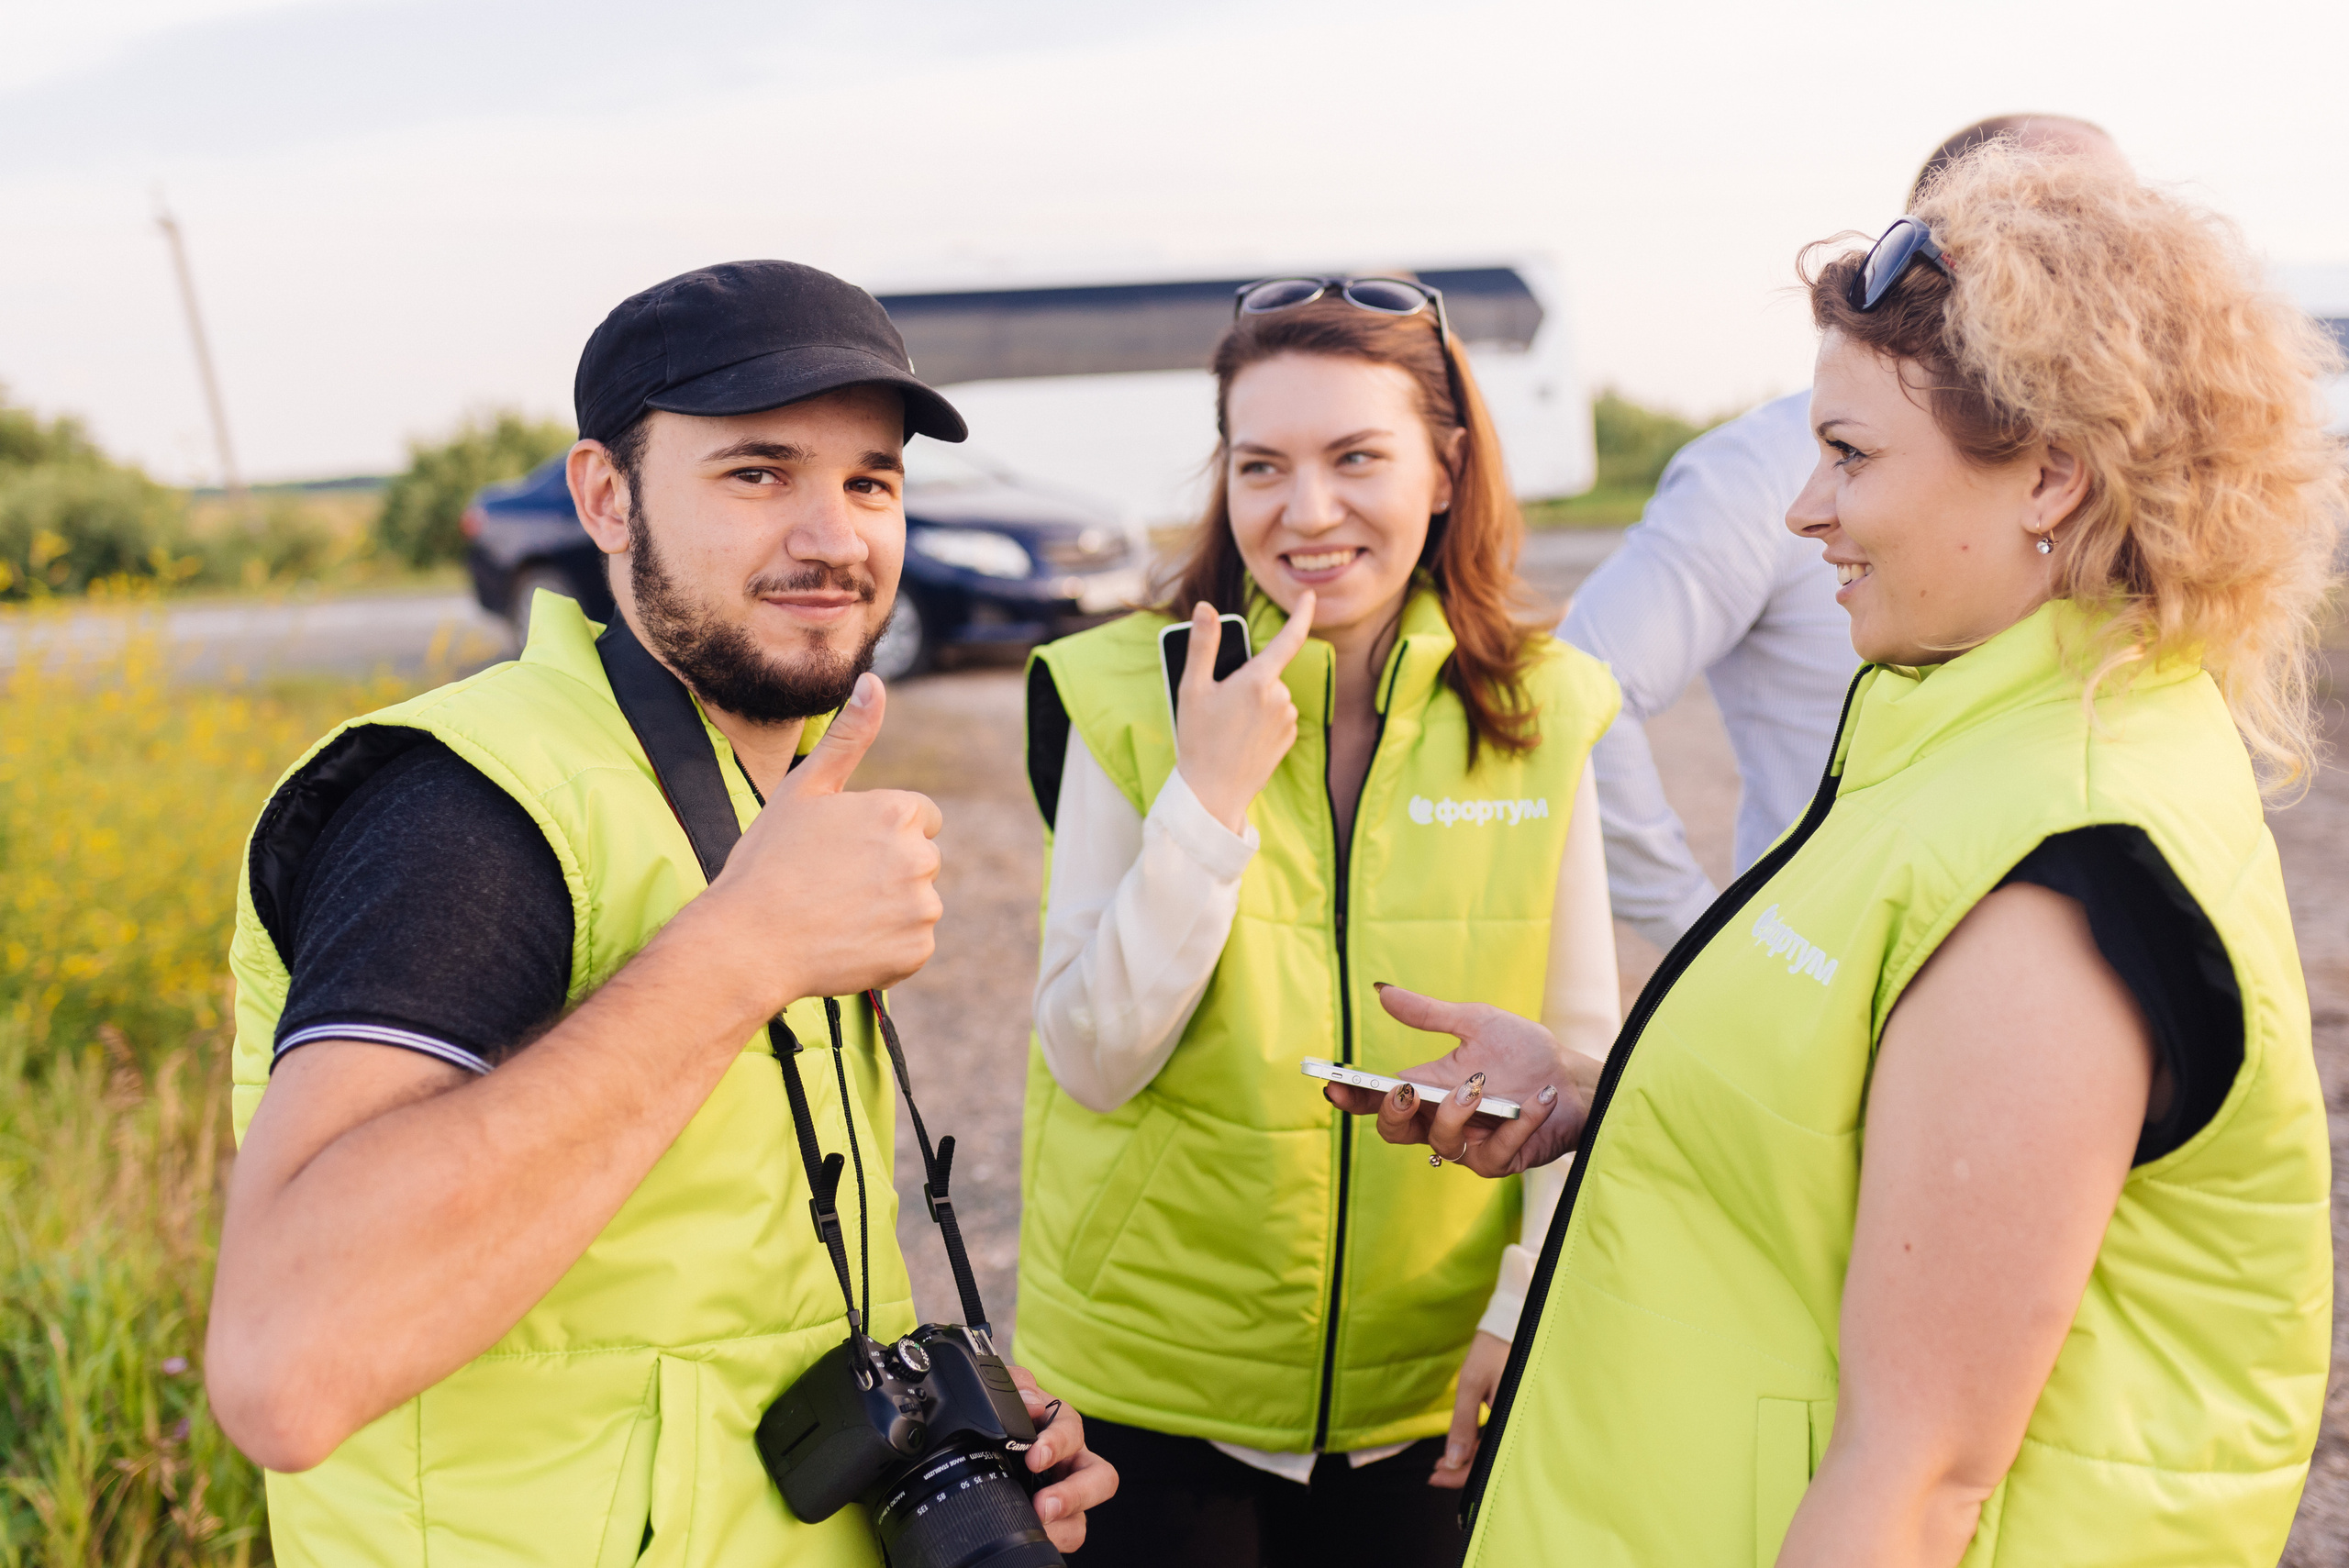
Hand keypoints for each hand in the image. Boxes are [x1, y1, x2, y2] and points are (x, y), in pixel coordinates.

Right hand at [691, 673, 943, 1008]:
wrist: (748, 941)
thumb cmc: (769, 860)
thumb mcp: (805, 788)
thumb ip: (849, 736)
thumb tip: (873, 681)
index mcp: (898, 811)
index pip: (919, 817)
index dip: (880, 832)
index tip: (842, 849)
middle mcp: (921, 857)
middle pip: (920, 859)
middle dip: (887, 869)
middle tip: (832, 884)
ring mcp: (922, 907)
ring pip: (916, 902)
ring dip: (887, 909)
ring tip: (834, 914)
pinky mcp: (916, 951)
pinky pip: (911, 945)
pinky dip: (886, 948)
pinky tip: (844, 943)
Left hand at [1007, 1363, 1116, 1552]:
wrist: (980, 1440)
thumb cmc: (1004, 1416)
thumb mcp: (1007, 1393)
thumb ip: (1015, 1386)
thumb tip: (1032, 1404)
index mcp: (1059, 1426)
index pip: (1071, 1429)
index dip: (1057, 1443)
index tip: (1035, 1457)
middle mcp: (1071, 1461)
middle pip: (1100, 1477)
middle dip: (1075, 1493)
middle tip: (1044, 1504)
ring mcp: (1068, 1493)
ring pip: (1085, 1515)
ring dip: (1067, 1520)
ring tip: (1040, 1523)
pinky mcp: (1059, 1519)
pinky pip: (1071, 1532)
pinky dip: (1058, 1536)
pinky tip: (1036, 1533)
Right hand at [1174, 594, 1314, 832]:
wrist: (1213, 793)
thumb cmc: (1199, 740)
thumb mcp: (1192, 689)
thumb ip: (1203, 645)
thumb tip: (1207, 608)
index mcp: (1257, 681)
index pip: (1288, 638)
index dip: (1301, 614)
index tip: (1309, 596)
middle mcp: (1279, 697)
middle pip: (1266, 672)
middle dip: (1246, 679)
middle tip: (1217, 704)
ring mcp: (1287, 719)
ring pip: (1272, 695)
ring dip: (1254, 702)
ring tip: (1227, 726)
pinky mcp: (1289, 738)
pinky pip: (1278, 716)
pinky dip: (1263, 720)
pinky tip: (1242, 738)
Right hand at [1322, 984, 1599, 1175]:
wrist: (1575, 1079)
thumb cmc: (1526, 1052)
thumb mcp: (1475, 1022)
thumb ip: (1428, 1014)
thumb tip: (1381, 990)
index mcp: (1429, 1087)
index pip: (1379, 1099)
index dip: (1353, 1098)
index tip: (1334, 1087)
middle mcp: (1442, 1119)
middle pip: (1394, 1132)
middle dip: (1393, 1112)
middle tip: (1405, 1090)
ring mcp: (1469, 1144)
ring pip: (1440, 1142)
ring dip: (1457, 1112)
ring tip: (1481, 1086)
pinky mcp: (1500, 1161)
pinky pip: (1493, 1153)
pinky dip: (1516, 1124)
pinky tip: (1538, 1100)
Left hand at [1431, 1331, 1508, 1488]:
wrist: (1509, 1325)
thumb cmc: (1492, 1350)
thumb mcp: (1471, 1384)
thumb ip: (1462, 1424)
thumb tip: (1452, 1460)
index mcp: (1510, 1421)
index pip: (1486, 1462)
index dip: (1460, 1475)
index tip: (1436, 1477)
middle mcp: (1517, 1425)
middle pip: (1490, 1460)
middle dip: (1460, 1470)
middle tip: (1435, 1472)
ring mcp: (1515, 1419)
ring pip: (1492, 1451)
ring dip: (1467, 1459)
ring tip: (1443, 1462)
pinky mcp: (1512, 1413)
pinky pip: (1496, 1437)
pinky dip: (1478, 1444)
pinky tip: (1464, 1446)